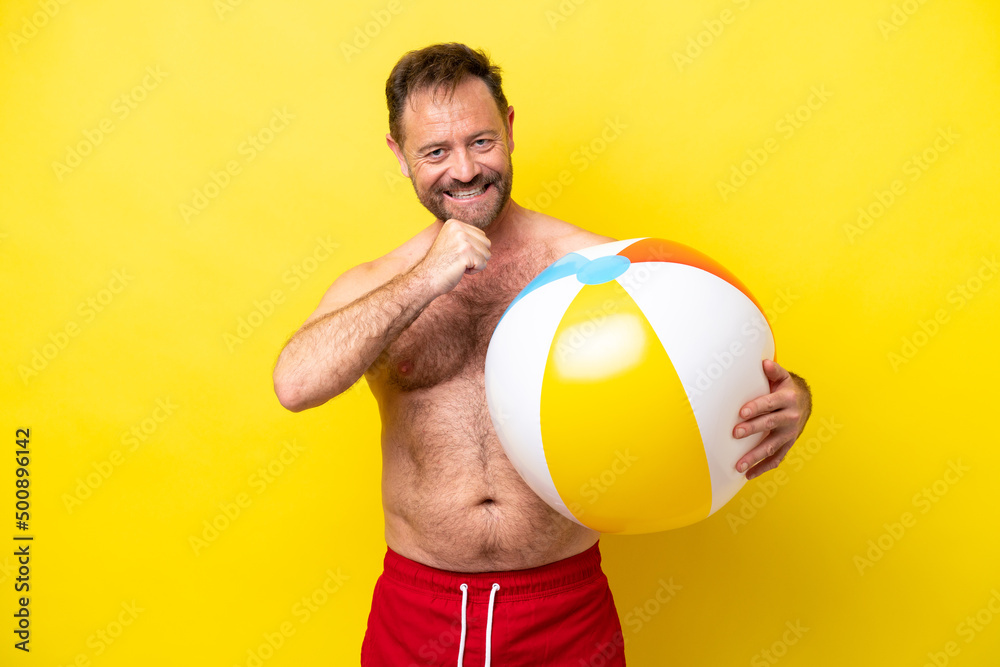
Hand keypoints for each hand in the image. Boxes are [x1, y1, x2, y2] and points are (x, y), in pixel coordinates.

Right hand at [412, 219, 490, 295]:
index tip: (456, 254)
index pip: (482, 235)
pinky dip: (474, 271)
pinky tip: (459, 270)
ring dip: (475, 264)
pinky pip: (483, 264)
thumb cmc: (441, 265)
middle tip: (458, 260)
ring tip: (458, 264)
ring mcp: (462, 239)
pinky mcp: (465, 252)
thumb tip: (487, 240)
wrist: (426, 278)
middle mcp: (458, 228)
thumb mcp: (452, 243)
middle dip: (477, 256)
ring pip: (487, 254)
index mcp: (454, 223)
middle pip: (487, 243)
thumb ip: (467, 237)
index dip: (473, 250)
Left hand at [734, 359, 811, 479]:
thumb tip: (765, 363)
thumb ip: (774, 371)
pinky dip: (763, 468)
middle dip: (752, 429)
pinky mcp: (788, 444)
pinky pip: (777, 458)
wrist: (804, 402)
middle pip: (769, 424)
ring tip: (739, 466)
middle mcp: (790, 417)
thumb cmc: (785, 388)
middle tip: (735, 433)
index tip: (742, 412)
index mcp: (787, 399)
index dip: (756, 407)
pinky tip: (748, 475)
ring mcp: (790, 433)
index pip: (770, 403)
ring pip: (772, 446)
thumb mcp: (783, 377)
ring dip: (755, 456)